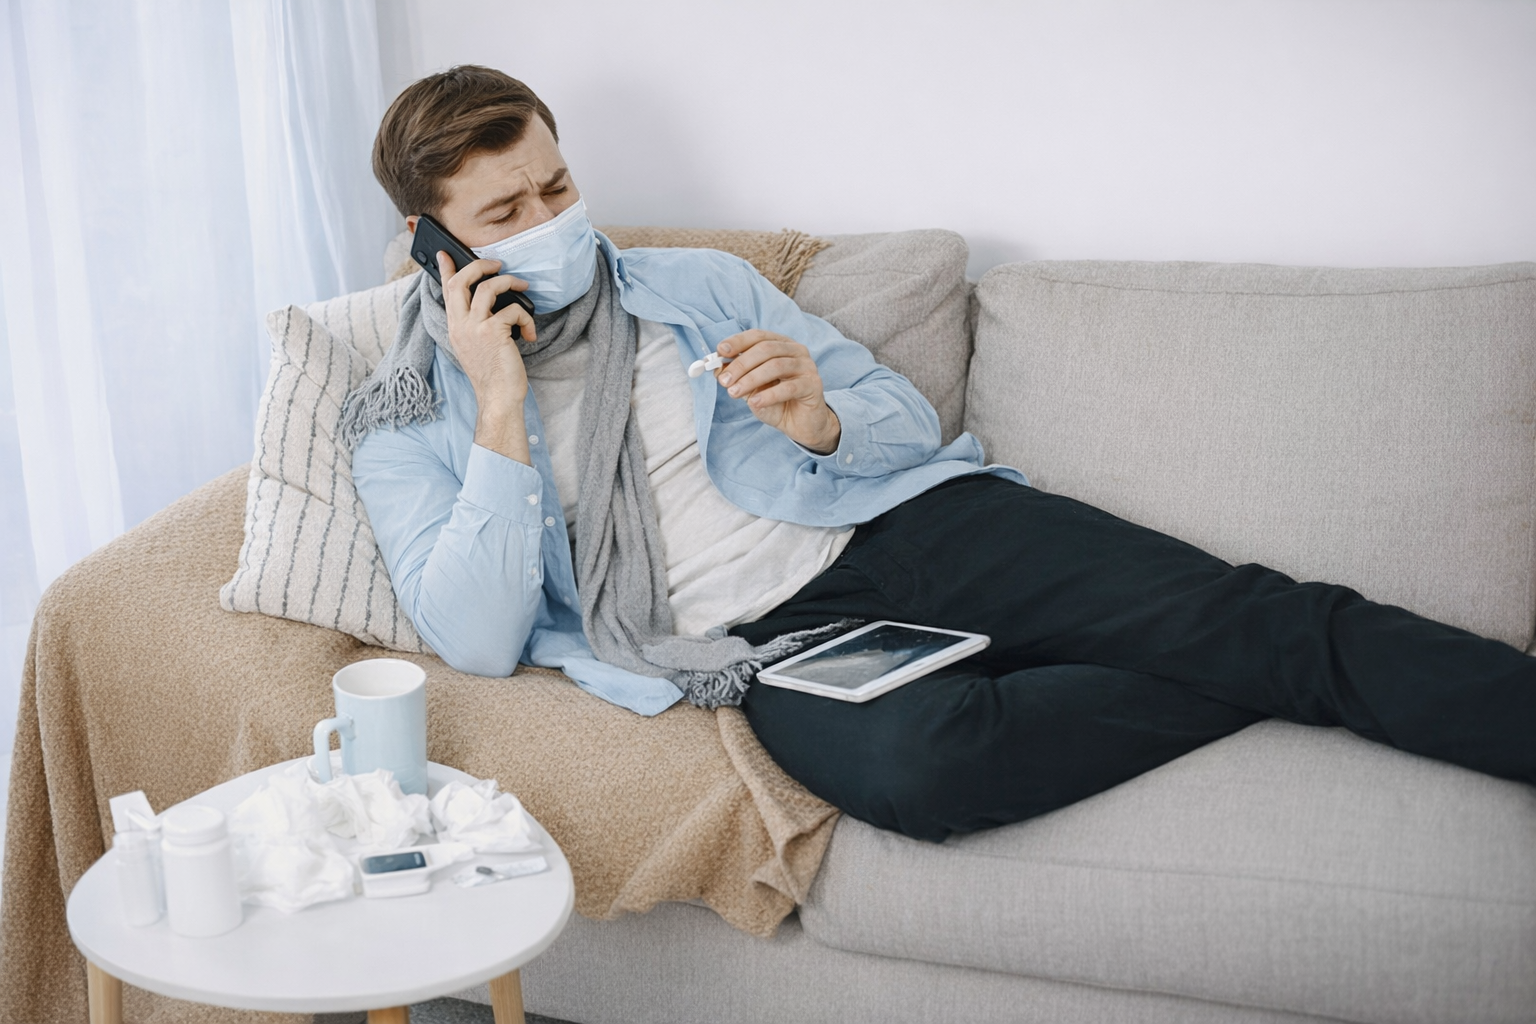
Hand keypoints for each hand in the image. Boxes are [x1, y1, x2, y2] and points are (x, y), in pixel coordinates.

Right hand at [438, 251, 536, 463]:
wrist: (498, 398)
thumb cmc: (493, 375)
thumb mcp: (477, 346)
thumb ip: (477, 325)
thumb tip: (493, 303)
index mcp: (455, 328)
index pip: (446, 291)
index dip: (446, 269)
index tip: (445, 253)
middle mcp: (460, 326)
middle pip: (461, 281)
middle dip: (480, 266)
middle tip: (497, 264)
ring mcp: (474, 328)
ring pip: (487, 288)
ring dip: (509, 283)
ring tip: (523, 287)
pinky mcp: (493, 333)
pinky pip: (512, 310)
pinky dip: (526, 318)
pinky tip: (530, 334)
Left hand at [715, 330, 840, 453]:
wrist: (801, 425)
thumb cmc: (777, 403)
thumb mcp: (751, 389)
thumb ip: (737, 377)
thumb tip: (717, 368)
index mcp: (781, 345)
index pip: (758, 336)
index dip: (738, 341)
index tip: (720, 351)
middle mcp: (796, 351)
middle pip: (765, 349)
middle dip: (741, 364)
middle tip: (724, 381)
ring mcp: (807, 366)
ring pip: (776, 366)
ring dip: (751, 379)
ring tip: (735, 393)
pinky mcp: (814, 385)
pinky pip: (790, 387)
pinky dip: (769, 395)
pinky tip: (755, 403)